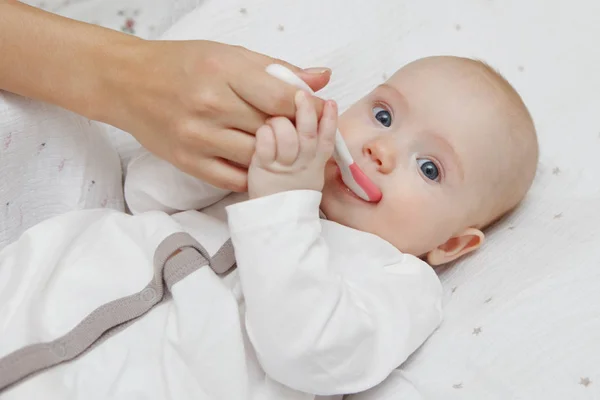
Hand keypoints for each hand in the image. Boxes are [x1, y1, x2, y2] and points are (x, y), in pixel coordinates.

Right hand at [100, 40, 330, 191]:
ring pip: (257, 157)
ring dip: (276, 154)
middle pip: (272, 129)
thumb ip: (277, 69)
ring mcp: (197, 137)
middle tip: (304, 130)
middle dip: (296, 132)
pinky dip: (252, 174)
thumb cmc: (180, 64)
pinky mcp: (188, 162)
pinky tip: (258, 163)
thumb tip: (322, 78)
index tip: (320, 110)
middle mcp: (210, 105)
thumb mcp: (228, 54)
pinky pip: (234, 179)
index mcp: (223, 71)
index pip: (280, 97)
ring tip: (282, 146)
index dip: (309, 107)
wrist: (127, 83)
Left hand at [248, 91, 336, 198]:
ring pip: (286, 137)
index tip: (330, 102)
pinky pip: (265, 144)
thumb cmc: (289, 177)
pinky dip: (264, 133)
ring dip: (279, 122)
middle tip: (300, 95)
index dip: (330, 119)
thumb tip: (323, 81)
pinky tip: (262, 132)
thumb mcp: (307, 157)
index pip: (327, 137)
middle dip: (306, 112)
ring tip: (273, 120)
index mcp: (316, 158)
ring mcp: (284, 166)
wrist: (275, 211)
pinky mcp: (263, 167)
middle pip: (308, 134)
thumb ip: (313, 126)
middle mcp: (303, 162)